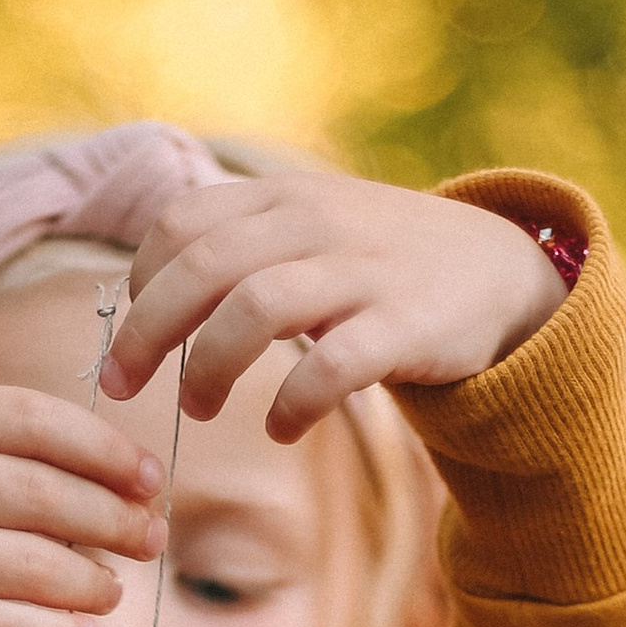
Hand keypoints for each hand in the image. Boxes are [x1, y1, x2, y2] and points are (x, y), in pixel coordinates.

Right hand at [0, 388, 163, 626]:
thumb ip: (40, 456)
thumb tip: (142, 489)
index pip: (36, 422)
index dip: (106, 451)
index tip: (152, 480)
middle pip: (41, 495)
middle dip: (114, 521)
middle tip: (150, 540)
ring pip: (30, 567)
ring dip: (92, 583)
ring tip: (111, 589)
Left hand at [100, 170, 565, 441]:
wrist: (501, 273)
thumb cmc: (379, 265)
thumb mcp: (310, 228)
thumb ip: (237, 245)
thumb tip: (143, 296)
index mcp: (282, 196)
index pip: (181, 222)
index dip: (140, 283)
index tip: (129, 333)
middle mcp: (317, 221)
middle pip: (203, 266)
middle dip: (147, 333)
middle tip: (124, 386)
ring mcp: (363, 269)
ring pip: (256, 308)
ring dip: (209, 367)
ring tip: (199, 407)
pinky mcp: (406, 324)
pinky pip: (332, 366)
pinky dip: (293, 405)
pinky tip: (284, 430)